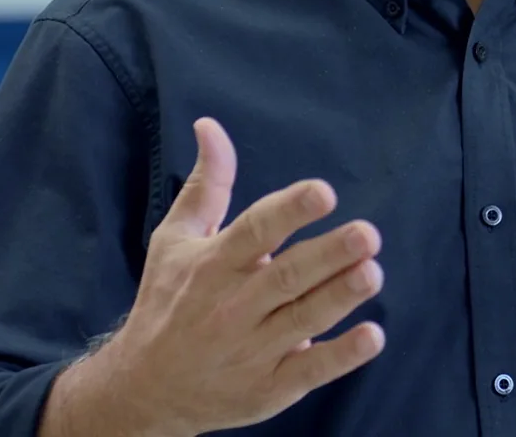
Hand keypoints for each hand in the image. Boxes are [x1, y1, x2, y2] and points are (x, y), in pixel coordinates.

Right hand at [95, 118, 386, 435]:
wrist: (143, 390)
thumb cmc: (167, 302)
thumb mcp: (176, 240)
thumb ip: (207, 185)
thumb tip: (210, 126)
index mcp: (212, 266)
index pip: (254, 232)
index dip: (289, 211)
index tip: (324, 192)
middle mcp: (232, 307)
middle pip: (286, 277)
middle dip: (328, 255)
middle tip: (367, 234)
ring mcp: (251, 350)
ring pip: (303, 320)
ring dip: (340, 296)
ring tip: (372, 271)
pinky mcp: (268, 388)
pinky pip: (309, 370)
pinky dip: (341, 355)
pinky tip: (372, 335)